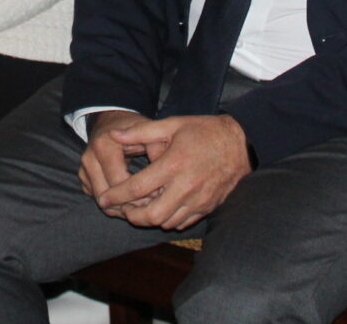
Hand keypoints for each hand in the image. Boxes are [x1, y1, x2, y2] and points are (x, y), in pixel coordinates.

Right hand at [79, 110, 154, 210]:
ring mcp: (83, 169)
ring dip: (122, 208)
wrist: (110, 121)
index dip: (139, 194)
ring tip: (143, 206)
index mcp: (104, 146)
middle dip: (130, 204)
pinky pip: (97, 199)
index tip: (157, 194)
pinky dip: (114, 205)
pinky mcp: (83, 178)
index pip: (119, 182)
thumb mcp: (148, 131)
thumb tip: (164, 173)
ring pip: (101, 202)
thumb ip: (157, 148)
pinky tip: (131, 201)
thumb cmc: (132, 128)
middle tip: (152, 205)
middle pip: (108, 196)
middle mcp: (89, 158)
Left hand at [92, 114, 250, 229]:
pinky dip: (167, 219)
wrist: (242, 143)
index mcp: (174, 164)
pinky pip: (182, 222)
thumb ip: (141, 132)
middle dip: (130, 215)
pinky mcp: (207, 207)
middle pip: (150, 215)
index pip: (138, 188)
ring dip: (149, 218)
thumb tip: (114, 134)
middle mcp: (186, 186)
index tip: (104, 198)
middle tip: (121, 209)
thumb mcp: (172, 124)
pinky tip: (161, 207)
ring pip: (166, 222)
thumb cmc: (205, 131)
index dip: (117, 196)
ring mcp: (198, 200)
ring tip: (138, 208)